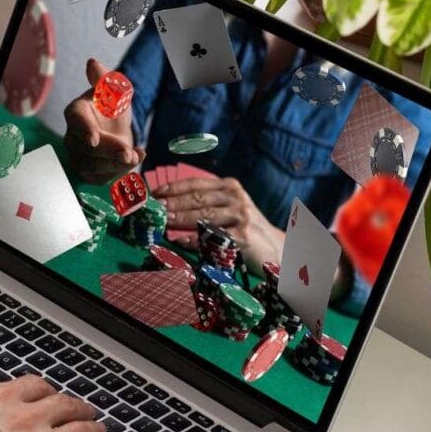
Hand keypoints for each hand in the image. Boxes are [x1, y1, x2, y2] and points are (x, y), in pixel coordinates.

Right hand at [63, 58, 145, 183]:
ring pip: (92, 165)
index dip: (85, 129)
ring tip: (135, 155)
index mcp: (76, 111)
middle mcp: (71, 136)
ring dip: (116, 163)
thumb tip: (92, 63)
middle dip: (109, 151)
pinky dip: (119, 172)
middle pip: (86, 147)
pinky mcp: (87, 172)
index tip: (94, 140)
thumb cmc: (112, 107)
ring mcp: (77, 156)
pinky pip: (100, 177)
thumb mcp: (115, 90)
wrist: (117, 130)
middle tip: (128, 152)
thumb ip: (105, 78)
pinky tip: (133, 160)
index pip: (76, 120)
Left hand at [154, 177, 284, 271]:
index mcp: (230, 187)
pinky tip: (179, 241)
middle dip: (173, 204)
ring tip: (164, 222)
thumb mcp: (229, 208)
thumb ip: (206, 203)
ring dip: (180, 220)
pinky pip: (213, 238)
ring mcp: (241, 216)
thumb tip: (168, 205)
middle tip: (155, 208)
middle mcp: (236, 197)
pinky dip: (194, 240)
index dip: (173, 188)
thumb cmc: (244, 227)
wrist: (276, 247)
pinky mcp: (243, 237)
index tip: (155, 193)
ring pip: (204, 216)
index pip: (196, 184)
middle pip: (198, 199)